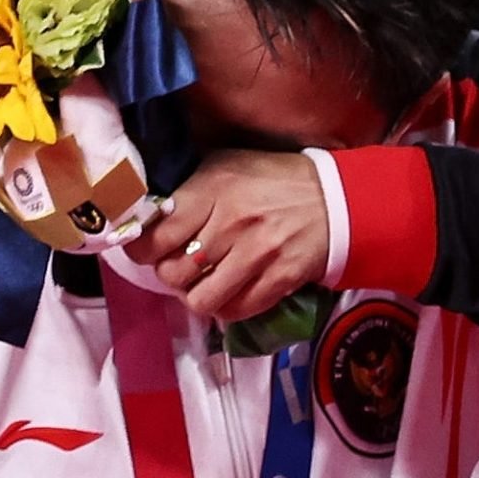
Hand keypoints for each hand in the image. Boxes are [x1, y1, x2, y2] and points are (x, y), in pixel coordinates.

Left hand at [126, 147, 330, 322]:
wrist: (337, 197)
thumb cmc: (272, 180)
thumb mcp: (225, 167)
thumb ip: (188, 191)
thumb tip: (148, 217)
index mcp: (213, 189)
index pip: (158, 234)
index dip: (141, 251)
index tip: (143, 252)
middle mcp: (232, 222)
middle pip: (174, 272)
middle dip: (170, 274)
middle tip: (179, 266)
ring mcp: (258, 254)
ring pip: (201, 299)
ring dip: (196, 296)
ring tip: (203, 283)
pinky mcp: (280, 279)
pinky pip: (236, 311)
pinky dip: (226, 307)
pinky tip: (228, 292)